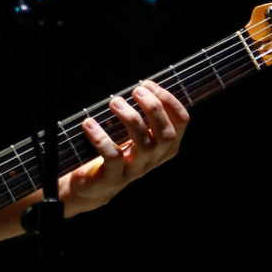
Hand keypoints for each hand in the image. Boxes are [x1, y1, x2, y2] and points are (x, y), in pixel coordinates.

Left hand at [64, 80, 190, 211]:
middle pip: (167, 134)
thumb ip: (145, 117)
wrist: (95, 186)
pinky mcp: (114, 178)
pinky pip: (113, 156)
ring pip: (144, 144)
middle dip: (154, 108)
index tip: (149, 85)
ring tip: (115, 102)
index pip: (181, 122)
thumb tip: (145, 85)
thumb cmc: (117, 153)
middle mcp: (154, 159)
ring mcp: (135, 170)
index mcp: (165, 147)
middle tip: (136, 91)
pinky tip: (89, 123)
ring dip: (130, 118)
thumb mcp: (136, 136)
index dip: (169, 101)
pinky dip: (100, 137)